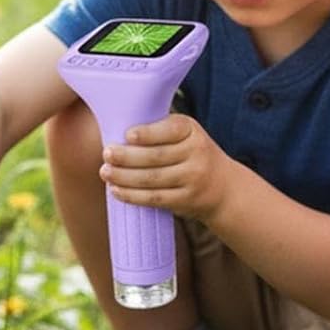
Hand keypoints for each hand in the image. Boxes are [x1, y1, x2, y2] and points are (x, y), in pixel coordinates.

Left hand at [100, 113, 236, 223]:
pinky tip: (117, 190)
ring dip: (124, 176)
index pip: (169, 130)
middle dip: (127, 156)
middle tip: (107, 154)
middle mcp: (196, 153)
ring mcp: (193, 178)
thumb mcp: (186, 135)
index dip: (147, 134)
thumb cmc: (191, 154)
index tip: (127, 135)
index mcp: (192, 131)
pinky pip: (155, 198)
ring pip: (152, 178)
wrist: (223, 187)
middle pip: (156, 156)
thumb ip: (159, 131)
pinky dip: (132, 195)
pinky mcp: (186, 199)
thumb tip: (115, 130)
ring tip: (106, 172)